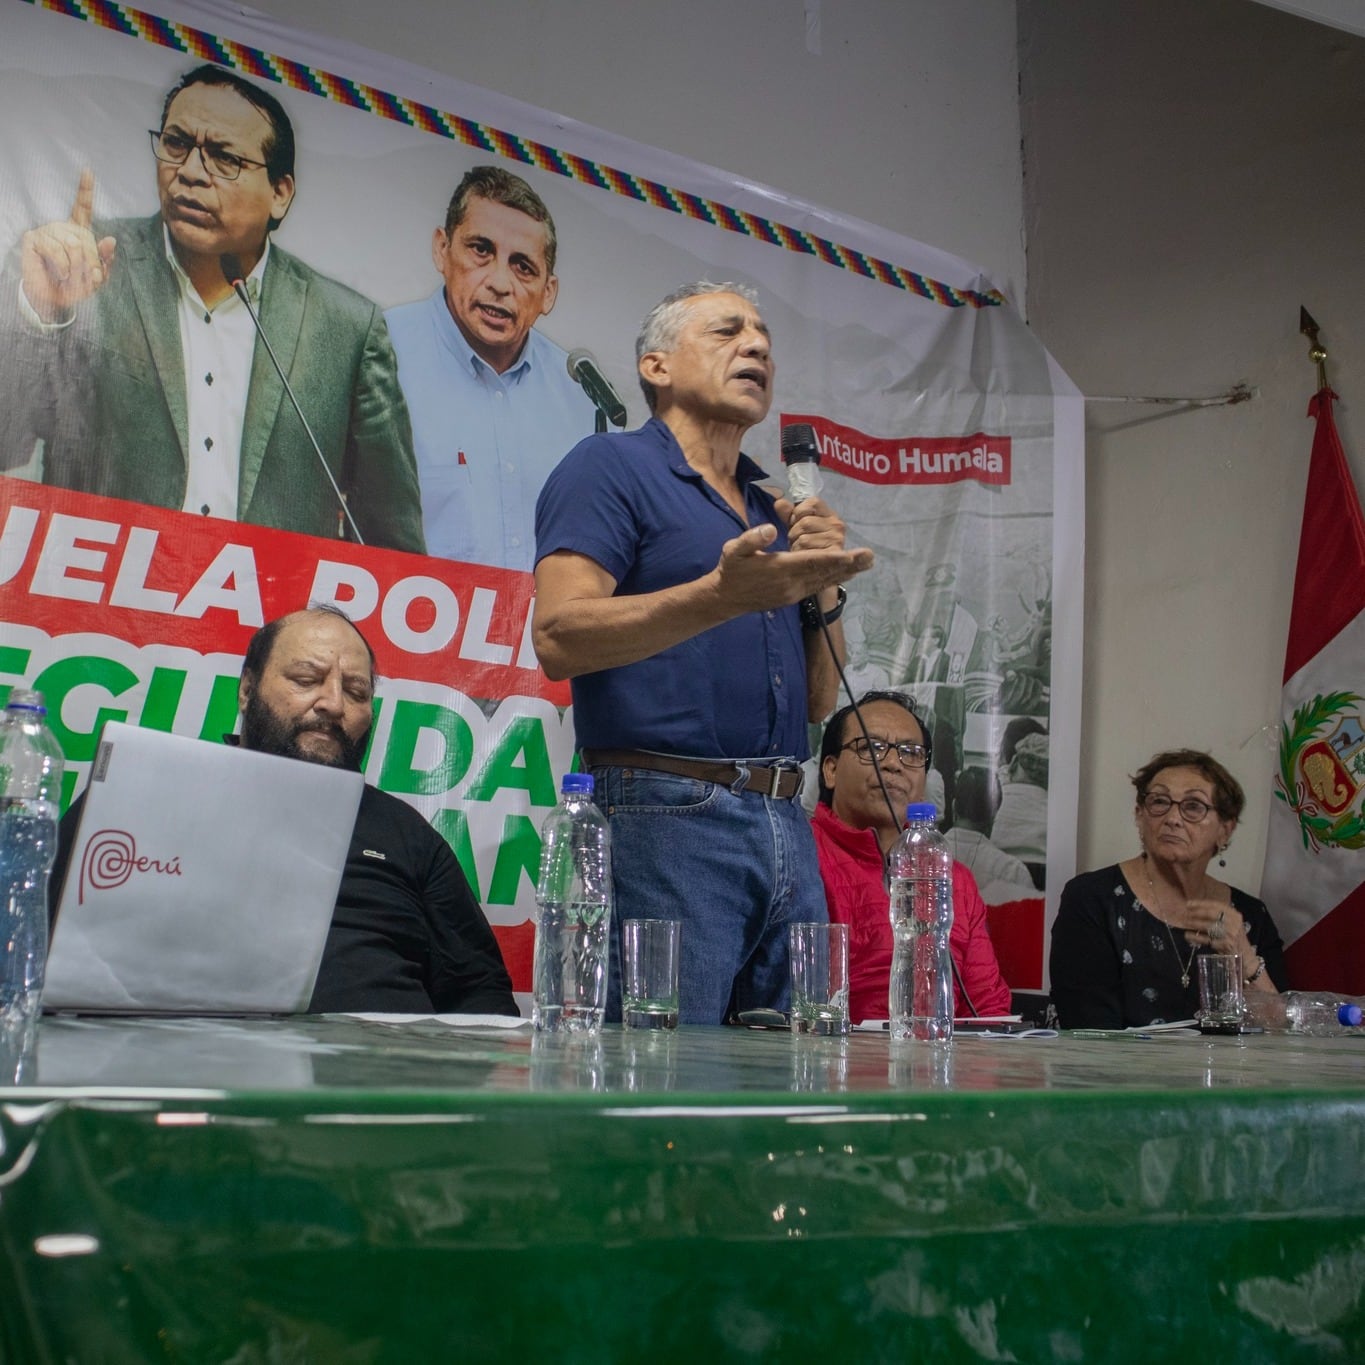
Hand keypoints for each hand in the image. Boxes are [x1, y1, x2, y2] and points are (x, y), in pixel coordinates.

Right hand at [21, 169, 116, 322]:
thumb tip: (111, 239)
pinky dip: (64, 267)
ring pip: (73, 244)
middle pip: (86, 238)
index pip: (82, 207)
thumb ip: (105, 260)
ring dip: (78, 267)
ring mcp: (47, 230)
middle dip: (91, 262)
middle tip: (89, 277)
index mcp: (78, 231)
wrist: (54, 299)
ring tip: (72, 276)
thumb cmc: (75, 285)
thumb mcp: (96, 276)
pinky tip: (62, 273)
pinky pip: (57, 250)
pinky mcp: (34, 238)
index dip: (85, 189)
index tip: (88, 170)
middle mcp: (62, 227)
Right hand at [713, 522, 872, 612]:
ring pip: (824, 580)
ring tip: (865, 564)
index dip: (832, 558)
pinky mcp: (793, 597)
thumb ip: (752, 539)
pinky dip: (833, 578)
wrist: (726, 598)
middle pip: (824, 572)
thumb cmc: (732, 569)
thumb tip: (769, 529)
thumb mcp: (734, 549)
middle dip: (848, 564)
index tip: (851, 554)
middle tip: (871, 557)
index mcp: (779, 569)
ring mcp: (793, 593)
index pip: (810, 561)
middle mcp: (791, 583)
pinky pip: (817, 586)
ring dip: (845, 572)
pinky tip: (844, 572)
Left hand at [773, 496, 848, 551]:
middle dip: (794, 533)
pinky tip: (803, 558)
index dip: (798, 513)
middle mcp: (836, 525)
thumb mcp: (796, 525)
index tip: (797, 523)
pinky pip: (806, 552)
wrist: (817, 568)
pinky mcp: (832, 555)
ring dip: (796, 546)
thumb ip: (788, 513)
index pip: (811, 504)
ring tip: (801, 549)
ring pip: (804, 539)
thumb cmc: (807, 543)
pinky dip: (799, 555)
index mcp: (829, 513)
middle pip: (805, 522)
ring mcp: (836, 540)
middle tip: (798, 540)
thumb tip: (779, 503)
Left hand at [1180, 898, 1252, 958]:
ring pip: (1208, 926)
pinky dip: (1195, 937)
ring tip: (1184, 923)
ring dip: (1194, 924)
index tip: (1188, 903)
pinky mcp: (1226, 945)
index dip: (1201, 903)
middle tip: (1184, 913)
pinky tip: (1187, 935)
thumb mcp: (1230, 924)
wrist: (1245, 958)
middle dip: (1196, 912)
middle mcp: (1234, 923)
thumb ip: (1218, 916)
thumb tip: (1195, 908)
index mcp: (1235, 915)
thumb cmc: (1234, 938)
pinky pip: (1206, 939)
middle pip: (1212, 914)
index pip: (1216, 905)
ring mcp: (1230, 934)